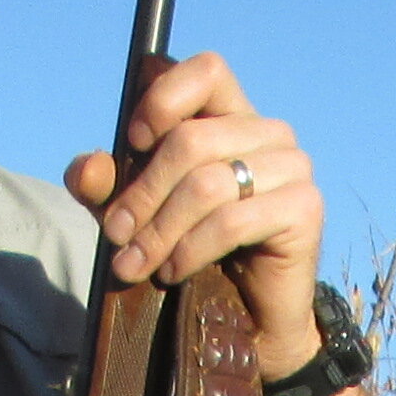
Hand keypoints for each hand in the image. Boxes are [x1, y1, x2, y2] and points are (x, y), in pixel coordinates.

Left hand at [65, 52, 325, 376]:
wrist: (247, 324)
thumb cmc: (194, 257)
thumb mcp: (136, 216)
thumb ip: (107, 187)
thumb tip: (90, 168)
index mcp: (232, 117)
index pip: (206, 70)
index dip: (163, 100)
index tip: (133, 144)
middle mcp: (269, 134)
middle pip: (191, 139)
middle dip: (142, 194)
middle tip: (117, 237)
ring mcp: (293, 168)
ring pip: (207, 184)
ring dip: (160, 230)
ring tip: (135, 264)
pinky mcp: (305, 208)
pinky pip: (232, 221)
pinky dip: (191, 250)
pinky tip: (174, 272)